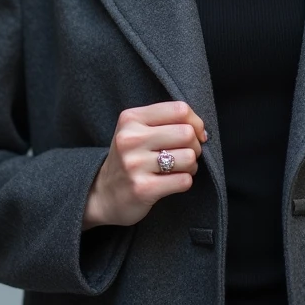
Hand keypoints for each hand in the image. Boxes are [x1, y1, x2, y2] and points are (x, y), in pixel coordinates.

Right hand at [82, 101, 206, 229]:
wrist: (102, 194)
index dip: (196, 122)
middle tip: (187, 154)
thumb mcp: (137, 131)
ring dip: (191, 166)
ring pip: (188, 157)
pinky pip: (184, 180)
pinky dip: (185, 181)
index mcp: (131, 118)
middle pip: (187, 133)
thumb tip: (202, 131)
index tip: (196, 134)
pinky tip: (172, 182)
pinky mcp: (143, 188)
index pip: (179, 109)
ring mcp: (135, 164)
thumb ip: (165, 122)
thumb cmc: (129, 158)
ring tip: (179, 169)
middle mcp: (130, 139)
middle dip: (195, 146)